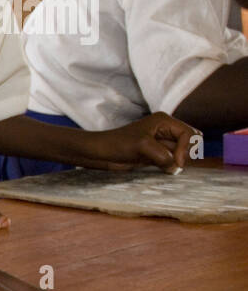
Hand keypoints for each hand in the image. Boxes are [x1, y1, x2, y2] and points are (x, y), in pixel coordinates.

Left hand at [80, 112, 195, 172]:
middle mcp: (165, 129)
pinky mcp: (156, 154)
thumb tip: (175, 167)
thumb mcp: (143, 146)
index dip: (186, 148)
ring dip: (178, 161)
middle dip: (186, 153)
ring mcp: (161, 142)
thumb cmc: (118, 144)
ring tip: (167, 167)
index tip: (177, 162)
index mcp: (163, 121)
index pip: (188, 133)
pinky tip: (164, 169)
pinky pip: (172, 160)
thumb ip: (163, 155)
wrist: (101, 153)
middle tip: (175, 164)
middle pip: (190, 142)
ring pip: (181, 152)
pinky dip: (171, 165)